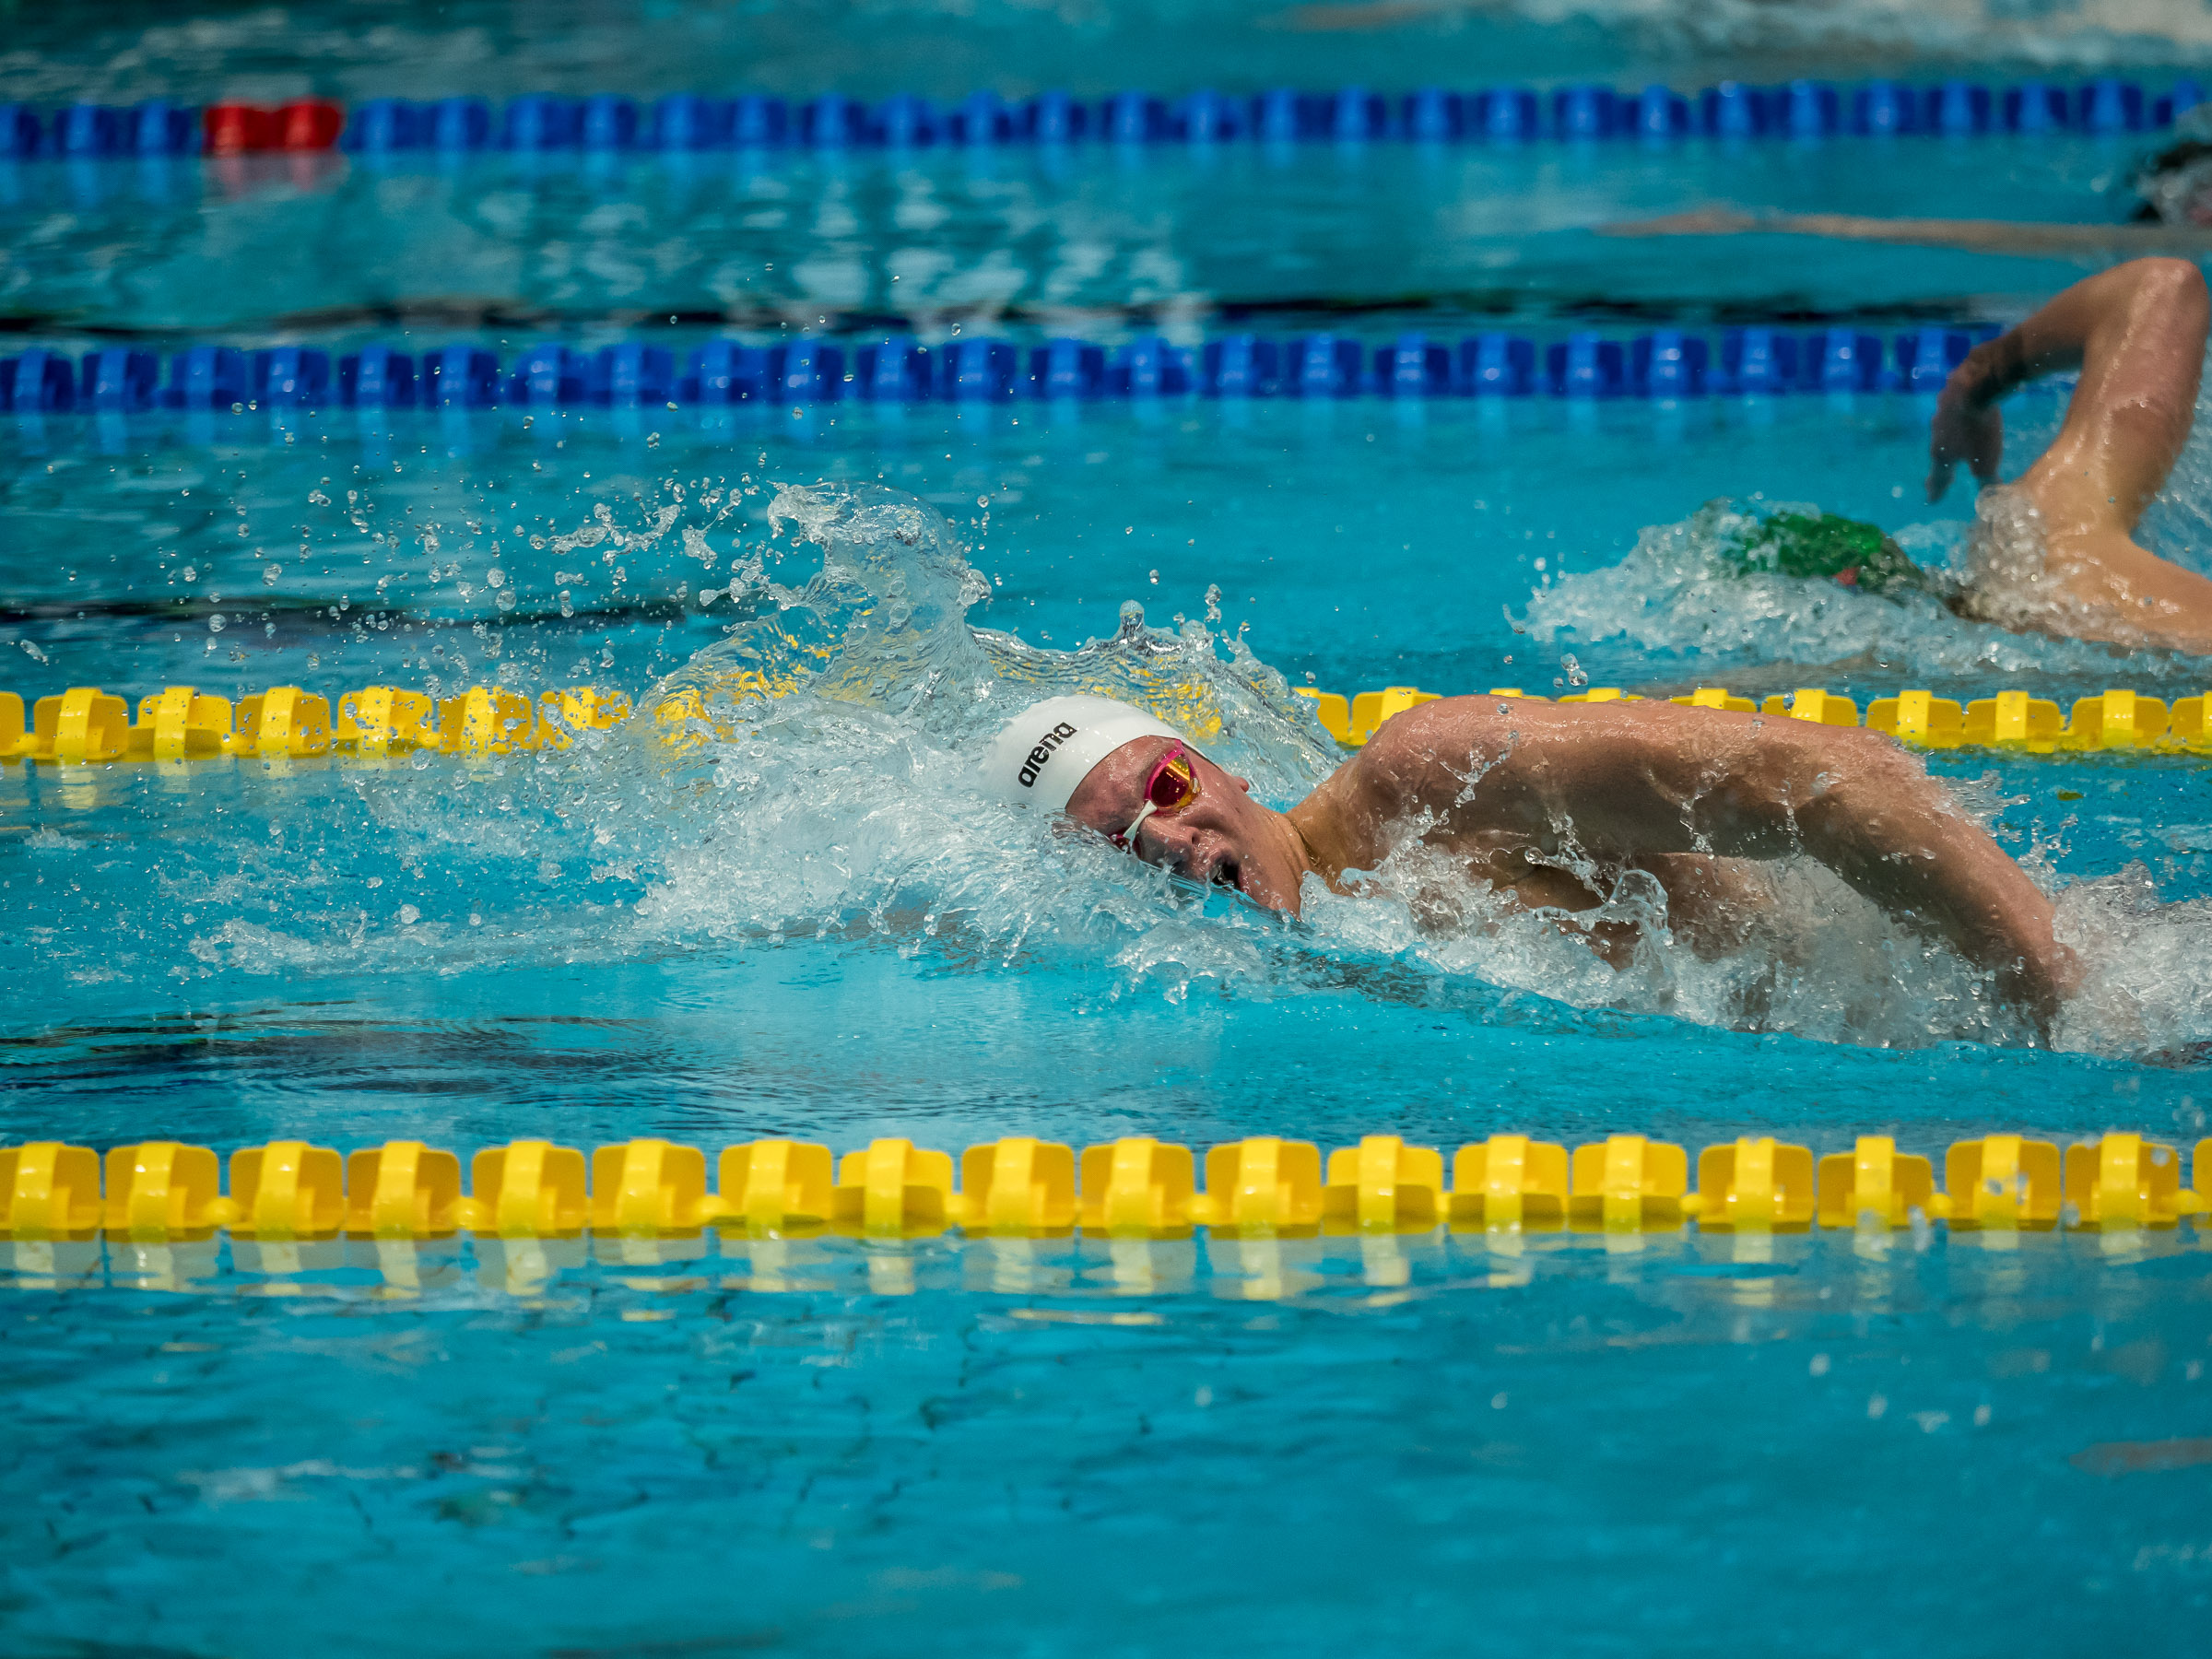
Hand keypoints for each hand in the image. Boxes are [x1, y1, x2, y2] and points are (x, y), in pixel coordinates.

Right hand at [1926, 359, 2004, 501]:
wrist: (1975, 387)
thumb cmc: (1979, 430)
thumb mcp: (1987, 461)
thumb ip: (1986, 480)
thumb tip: (1989, 499)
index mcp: (1941, 453)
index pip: (1938, 477)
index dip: (1936, 490)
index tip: (1932, 501)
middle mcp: (1935, 433)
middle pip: (1939, 451)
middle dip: (1943, 462)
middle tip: (1945, 469)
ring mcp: (1940, 410)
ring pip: (1944, 426)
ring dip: (1949, 434)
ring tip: (1955, 436)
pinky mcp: (1950, 390)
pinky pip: (1954, 404)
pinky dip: (1958, 410)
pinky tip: (1965, 406)